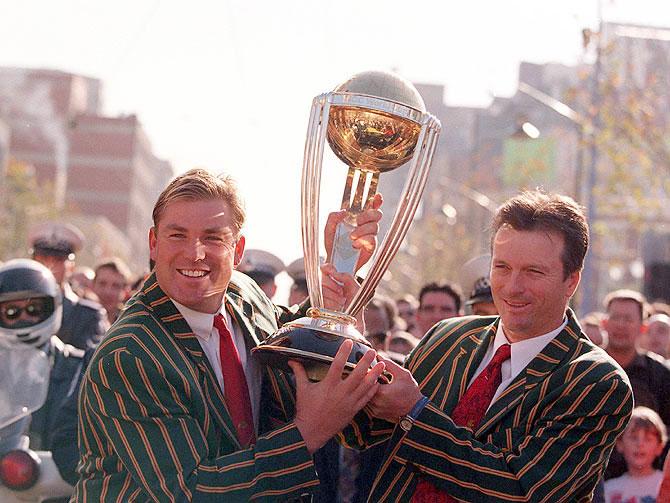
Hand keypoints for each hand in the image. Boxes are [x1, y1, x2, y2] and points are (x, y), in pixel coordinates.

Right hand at [289, 339, 384, 453]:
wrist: (311, 432)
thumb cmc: (305, 410)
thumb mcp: (302, 389)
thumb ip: (299, 373)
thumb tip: (292, 360)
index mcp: (328, 385)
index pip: (337, 364)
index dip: (344, 352)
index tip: (349, 341)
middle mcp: (340, 392)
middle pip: (357, 374)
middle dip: (366, 361)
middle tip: (373, 351)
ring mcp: (349, 402)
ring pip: (365, 386)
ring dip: (374, 374)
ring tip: (382, 365)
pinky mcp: (353, 411)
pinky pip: (366, 399)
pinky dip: (373, 390)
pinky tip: (377, 382)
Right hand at [320, 264, 362, 325]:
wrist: (353, 321)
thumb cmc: (355, 305)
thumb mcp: (355, 288)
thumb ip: (346, 277)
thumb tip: (335, 273)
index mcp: (334, 281)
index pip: (325, 268)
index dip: (327, 268)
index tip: (333, 272)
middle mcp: (325, 287)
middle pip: (320, 277)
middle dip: (332, 284)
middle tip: (341, 291)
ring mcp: (320, 296)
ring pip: (320, 288)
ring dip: (332, 295)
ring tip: (341, 302)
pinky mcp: (317, 305)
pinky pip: (319, 299)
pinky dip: (329, 302)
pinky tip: (335, 307)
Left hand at [324, 193, 382, 271]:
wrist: (333, 262)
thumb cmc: (332, 244)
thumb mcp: (329, 228)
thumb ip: (333, 217)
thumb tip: (344, 211)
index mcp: (357, 218)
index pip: (371, 206)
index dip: (376, 200)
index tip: (376, 197)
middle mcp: (366, 225)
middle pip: (377, 214)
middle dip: (368, 215)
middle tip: (358, 221)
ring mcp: (370, 236)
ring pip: (375, 226)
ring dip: (362, 230)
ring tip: (351, 237)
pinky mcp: (371, 247)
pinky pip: (372, 239)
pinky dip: (363, 240)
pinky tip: (355, 245)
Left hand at [367, 359, 422, 421]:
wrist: (416, 410)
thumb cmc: (410, 390)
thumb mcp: (403, 374)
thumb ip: (389, 364)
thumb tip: (378, 356)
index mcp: (382, 392)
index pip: (366, 379)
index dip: (368, 373)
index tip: (370, 368)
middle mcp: (376, 403)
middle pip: (363, 389)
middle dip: (365, 381)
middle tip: (368, 374)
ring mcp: (375, 410)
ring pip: (363, 397)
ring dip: (366, 390)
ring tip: (372, 383)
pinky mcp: (376, 414)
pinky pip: (367, 404)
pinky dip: (368, 397)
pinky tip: (374, 392)